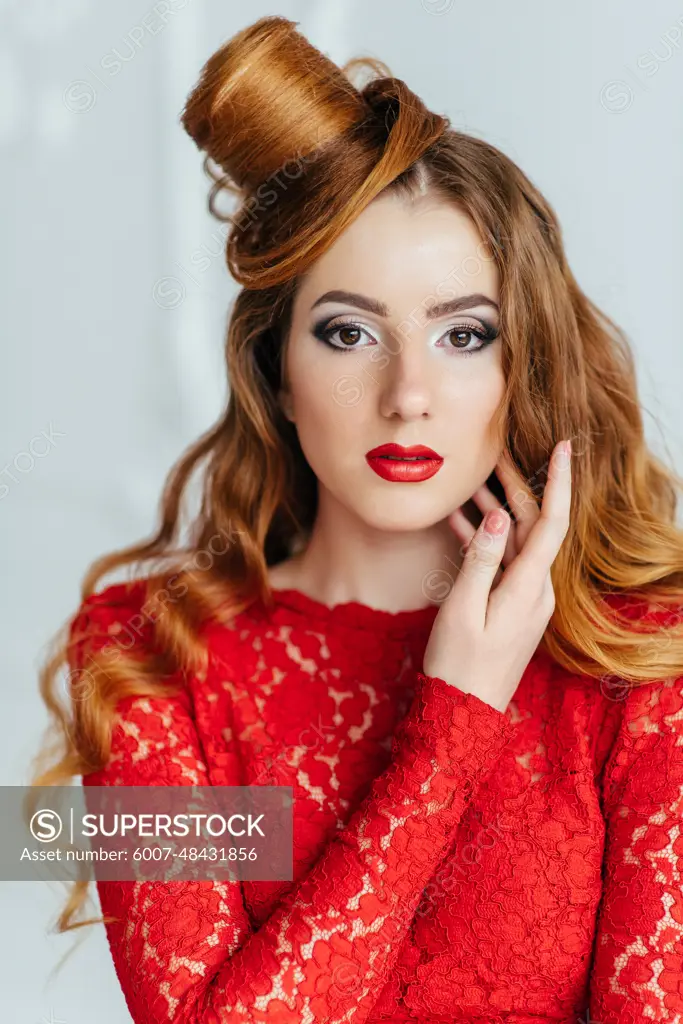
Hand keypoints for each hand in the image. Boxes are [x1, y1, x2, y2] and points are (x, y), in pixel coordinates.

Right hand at [422, 440, 571, 712]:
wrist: (463, 713)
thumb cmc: (458, 665)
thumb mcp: (462, 609)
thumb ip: (481, 559)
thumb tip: (500, 515)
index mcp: (528, 589)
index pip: (552, 524)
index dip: (559, 483)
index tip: (564, 447)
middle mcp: (536, 591)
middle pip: (532, 527)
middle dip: (516, 488)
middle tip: (494, 454)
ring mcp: (526, 600)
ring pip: (516, 542)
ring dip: (496, 511)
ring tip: (469, 482)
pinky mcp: (512, 607)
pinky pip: (504, 563)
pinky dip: (485, 540)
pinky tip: (460, 522)